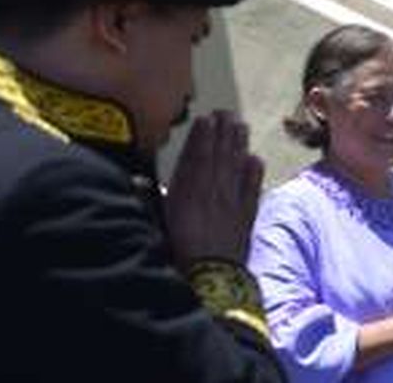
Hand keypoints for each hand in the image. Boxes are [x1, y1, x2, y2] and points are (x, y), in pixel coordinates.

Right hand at [164, 110, 263, 267]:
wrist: (211, 279)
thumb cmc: (177, 254)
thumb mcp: (158, 225)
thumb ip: (149, 201)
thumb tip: (137, 183)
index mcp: (188, 192)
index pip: (197, 156)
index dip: (202, 136)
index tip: (205, 118)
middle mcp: (212, 191)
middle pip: (219, 155)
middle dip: (222, 132)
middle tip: (226, 113)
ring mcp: (232, 202)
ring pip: (237, 165)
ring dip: (239, 144)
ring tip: (241, 125)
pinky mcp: (247, 216)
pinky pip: (253, 187)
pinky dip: (254, 172)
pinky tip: (255, 158)